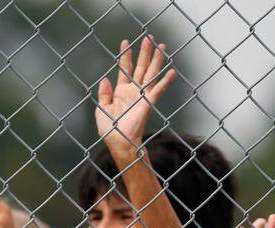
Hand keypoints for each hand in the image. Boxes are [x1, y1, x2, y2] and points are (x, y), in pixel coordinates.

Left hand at [96, 37, 176, 161]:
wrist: (119, 142)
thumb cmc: (110, 130)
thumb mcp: (102, 109)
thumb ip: (104, 94)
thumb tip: (105, 79)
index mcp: (121, 91)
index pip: (125, 69)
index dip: (125, 55)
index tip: (126, 41)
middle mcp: (134, 91)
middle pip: (141, 67)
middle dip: (145, 52)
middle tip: (149, 37)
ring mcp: (142, 96)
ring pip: (151, 73)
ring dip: (156, 60)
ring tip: (161, 46)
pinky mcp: (148, 103)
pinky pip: (158, 90)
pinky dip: (166, 81)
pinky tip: (172, 71)